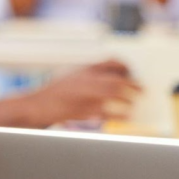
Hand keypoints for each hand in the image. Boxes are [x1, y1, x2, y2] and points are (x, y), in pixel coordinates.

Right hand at [25, 60, 141, 125]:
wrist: (36, 106)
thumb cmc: (56, 93)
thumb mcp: (74, 76)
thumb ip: (92, 74)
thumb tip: (118, 77)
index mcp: (84, 70)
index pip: (111, 61)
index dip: (125, 66)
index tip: (133, 72)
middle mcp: (85, 80)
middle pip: (116, 79)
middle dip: (132, 84)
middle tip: (142, 90)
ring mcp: (83, 95)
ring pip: (113, 93)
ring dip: (128, 98)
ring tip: (135, 102)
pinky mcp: (82, 110)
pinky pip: (106, 112)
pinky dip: (119, 114)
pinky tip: (127, 117)